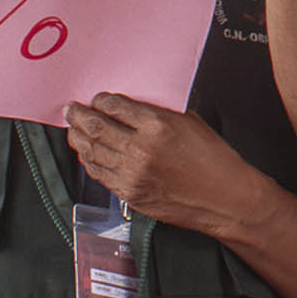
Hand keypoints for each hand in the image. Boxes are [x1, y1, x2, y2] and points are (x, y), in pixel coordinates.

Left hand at [65, 93, 270, 234]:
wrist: (225, 199)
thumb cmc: (215, 160)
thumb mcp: (191, 123)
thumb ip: (160, 114)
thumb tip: (135, 110)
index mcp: (158, 126)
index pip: (116, 107)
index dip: (101, 101)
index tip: (97, 99)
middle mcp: (141, 149)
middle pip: (97, 127)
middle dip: (79, 116)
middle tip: (71, 109)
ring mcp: (133, 174)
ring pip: (93, 151)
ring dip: (79, 138)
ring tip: (72, 129)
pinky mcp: (130, 194)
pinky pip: (100, 174)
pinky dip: (89, 161)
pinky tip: (86, 153)